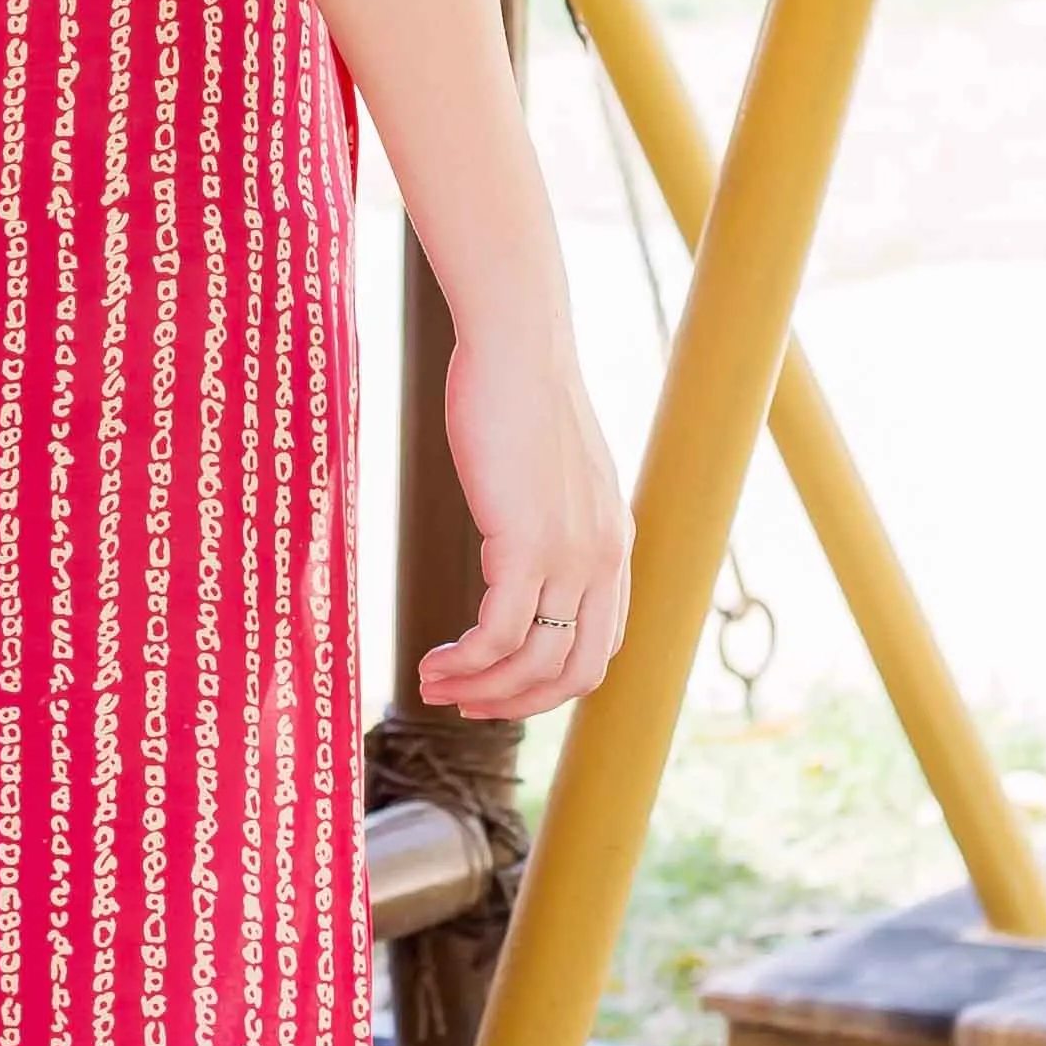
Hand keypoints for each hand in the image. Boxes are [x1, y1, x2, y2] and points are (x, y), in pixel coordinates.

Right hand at [420, 317, 629, 718]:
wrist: (518, 343)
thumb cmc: (517, 391)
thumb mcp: (546, 466)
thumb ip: (546, 510)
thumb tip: (515, 529)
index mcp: (613, 544)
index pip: (598, 646)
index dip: (547, 682)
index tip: (495, 682)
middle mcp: (604, 558)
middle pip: (576, 672)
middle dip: (518, 702)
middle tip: (463, 702)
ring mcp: (572, 554)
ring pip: (534, 662)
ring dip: (481, 687)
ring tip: (432, 682)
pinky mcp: (529, 543)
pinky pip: (499, 634)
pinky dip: (466, 661)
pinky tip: (431, 659)